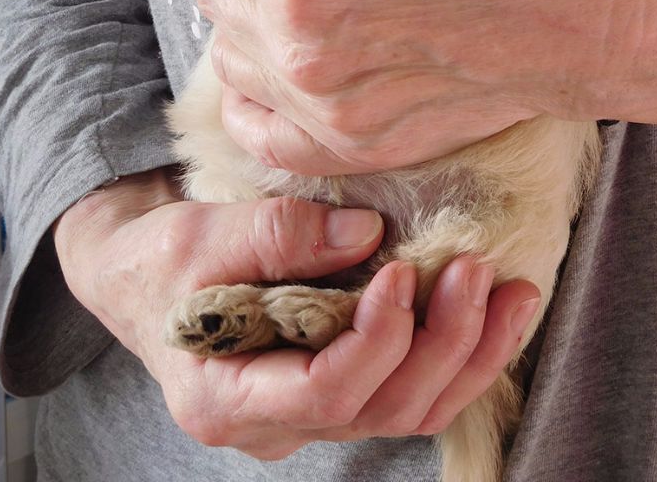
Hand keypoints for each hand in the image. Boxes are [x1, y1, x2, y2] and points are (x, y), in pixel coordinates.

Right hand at [54, 169, 539, 456]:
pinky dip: (460, 354)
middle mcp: (275, 422)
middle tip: (474, 272)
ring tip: (512, 293)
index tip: (400, 273)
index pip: (322, 393)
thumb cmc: (158, 258)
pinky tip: (496, 310)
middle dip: (441, 345)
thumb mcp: (196, 235)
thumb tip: (370, 234)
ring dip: (469, 356)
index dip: (374, 341)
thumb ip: (276, 235)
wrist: (144, 276)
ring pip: (408, 410)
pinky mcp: (338, 384)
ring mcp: (310, 411)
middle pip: (380, 410)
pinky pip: (409, 389)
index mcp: (226, 397)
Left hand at [190, 0, 644, 174]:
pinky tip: (280, 72)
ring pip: (231, 65)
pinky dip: (256, 101)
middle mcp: (304, 56)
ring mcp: (327, 114)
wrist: (581, 25)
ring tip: (299, 2)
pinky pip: (262, 134)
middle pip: (218, 5)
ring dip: (248, 29)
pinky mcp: (355, 148)